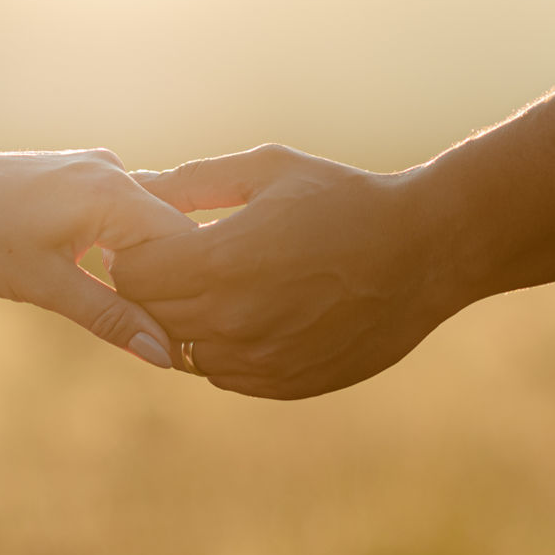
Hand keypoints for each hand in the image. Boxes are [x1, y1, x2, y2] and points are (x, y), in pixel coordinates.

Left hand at [0, 145, 194, 368]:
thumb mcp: (46, 286)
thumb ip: (110, 317)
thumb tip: (164, 354)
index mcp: (113, 193)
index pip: (185, 243)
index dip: (192, 291)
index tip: (191, 335)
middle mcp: (114, 171)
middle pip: (172, 232)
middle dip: (174, 281)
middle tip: (172, 334)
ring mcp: (98, 168)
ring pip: (148, 224)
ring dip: (149, 266)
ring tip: (144, 313)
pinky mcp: (81, 173)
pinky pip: (124, 212)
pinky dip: (128, 247)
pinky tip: (115, 279)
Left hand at [110, 144, 473, 397]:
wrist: (423, 252)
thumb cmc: (344, 198)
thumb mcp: (267, 170)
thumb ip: (193, 182)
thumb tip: (137, 185)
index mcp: (221, 261)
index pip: (131, 274)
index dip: (134, 253)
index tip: (155, 237)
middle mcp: (233, 320)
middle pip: (150, 315)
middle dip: (155, 286)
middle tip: (180, 260)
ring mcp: (259, 360)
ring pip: (182, 351)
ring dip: (187, 322)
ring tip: (221, 286)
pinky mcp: (285, 384)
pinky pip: (223, 374)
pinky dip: (222, 348)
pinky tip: (251, 313)